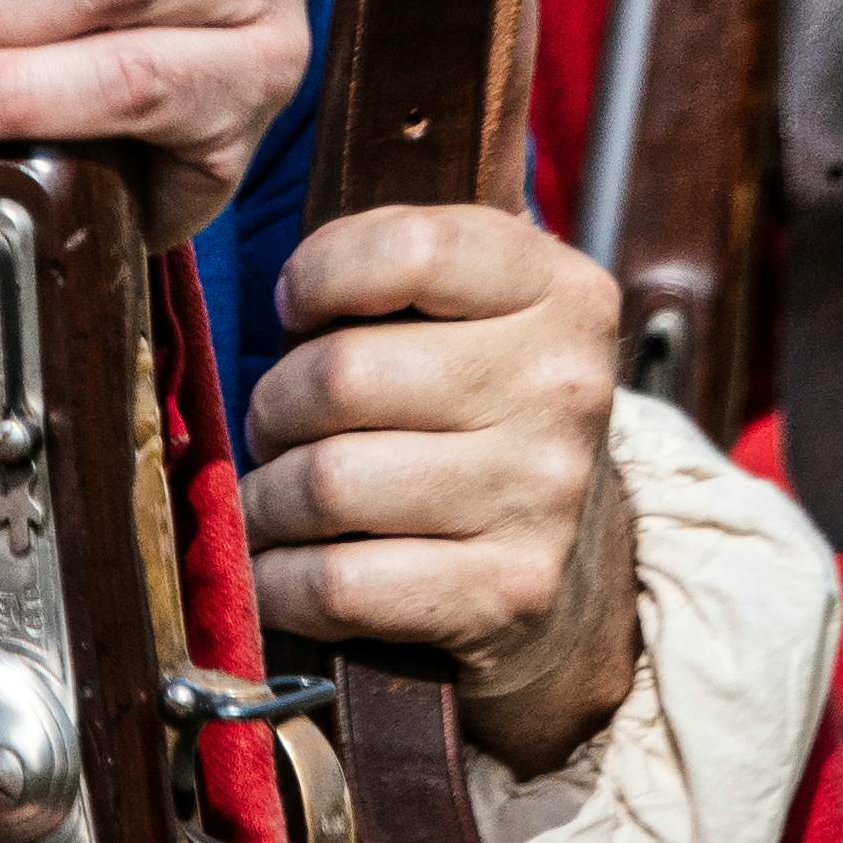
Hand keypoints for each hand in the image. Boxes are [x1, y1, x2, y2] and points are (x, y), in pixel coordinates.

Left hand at [241, 208, 637, 775]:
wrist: (574, 566)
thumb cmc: (478, 410)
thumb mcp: (474, 311)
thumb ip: (395, 270)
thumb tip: (288, 299)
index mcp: (559, 291)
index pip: (411, 250)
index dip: (319, 274)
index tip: (297, 310)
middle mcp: (563, 388)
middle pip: (344, 375)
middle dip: (273, 404)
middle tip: (273, 424)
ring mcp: (542, 496)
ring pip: (329, 482)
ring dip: (267, 497)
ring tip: (273, 495)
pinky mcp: (509, 591)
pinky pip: (340, 583)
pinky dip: (280, 580)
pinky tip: (281, 567)